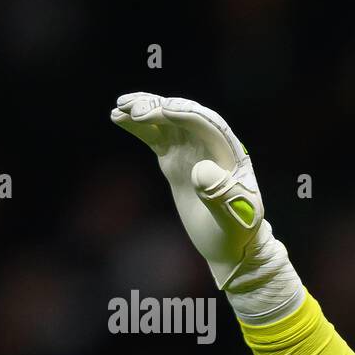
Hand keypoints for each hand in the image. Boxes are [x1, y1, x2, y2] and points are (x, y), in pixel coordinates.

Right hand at [112, 93, 303, 322]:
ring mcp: (192, 151)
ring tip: (120, 108)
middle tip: (130, 108)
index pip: (206, 123)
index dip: (181, 114)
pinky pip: (155, 136)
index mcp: (231, 155)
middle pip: (184, 115)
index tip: (155, 113)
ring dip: (144, 110)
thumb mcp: (232, 219)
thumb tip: (200, 170)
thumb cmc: (237, 235)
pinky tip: (117, 117)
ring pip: (167, 121)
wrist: (229, 247)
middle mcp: (212, 147)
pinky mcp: (176, 160)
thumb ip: (219, 195)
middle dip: (158, 107)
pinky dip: (138, 127)